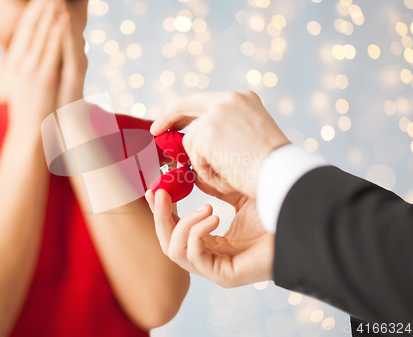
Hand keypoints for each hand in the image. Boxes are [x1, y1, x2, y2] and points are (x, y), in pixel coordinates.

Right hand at [0, 0, 65, 134]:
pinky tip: (61, 20)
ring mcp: (31, 68)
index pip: (24, 28)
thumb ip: (24, 62)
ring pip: (41, 34)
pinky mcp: (43, 77)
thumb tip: (29, 47)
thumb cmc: (29, 104)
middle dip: (42, 5)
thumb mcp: (21, 79)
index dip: (33, 9)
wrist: (31, 127)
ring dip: (49, 13)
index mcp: (14, 60)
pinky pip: (50, 50)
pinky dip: (56, 33)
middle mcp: (19, 61)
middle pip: (31, 26)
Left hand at [56, 0, 88, 109]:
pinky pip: (70, 47)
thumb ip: (50, 61)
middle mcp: (73, 56)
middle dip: (57, 6)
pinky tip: (61, 19)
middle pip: (65, 26)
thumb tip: (41, 50)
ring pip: (69, 34)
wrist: (68, 120)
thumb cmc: (58, 99)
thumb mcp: (51, 75)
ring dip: (64, 14)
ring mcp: (76, 62)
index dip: (51, 11)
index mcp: (65, 56)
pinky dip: (66, 32)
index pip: (57, 29)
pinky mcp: (76, 71)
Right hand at [145, 184, 273, 287]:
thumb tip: (191, 174)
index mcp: (211, 243)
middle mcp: (209, 258)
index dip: (161, 211)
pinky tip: (214, 215)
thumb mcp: (236, 196)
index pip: (175, 230)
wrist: (297, 222)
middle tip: (160, 194)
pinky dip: (197, 232)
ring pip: (174, 251)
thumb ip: (213, 190)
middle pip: (167, 244)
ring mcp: (215, 269)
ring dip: (183, 223)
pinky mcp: (223, 275)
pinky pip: (193, 256)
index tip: (153, 191)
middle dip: (160, 217)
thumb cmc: (273, 212)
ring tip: (206, 207)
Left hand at [150, 91, 289, 197]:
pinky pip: (193, 158)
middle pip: (186, 104)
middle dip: (168, 118)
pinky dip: (206, 173)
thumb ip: (223, 133)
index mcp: (242, 99)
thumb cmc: (271, 167)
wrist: (282, 175)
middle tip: (156, 131)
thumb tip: (191, 143)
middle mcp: (228, 100)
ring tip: (230, 174)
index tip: (172, 121)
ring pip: (191, 142)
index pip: (204, 101)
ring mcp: (215, 114)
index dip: (184, 111)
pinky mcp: (205, 132)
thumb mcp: (249, 139)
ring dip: (204, 164)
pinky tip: (227, 175)